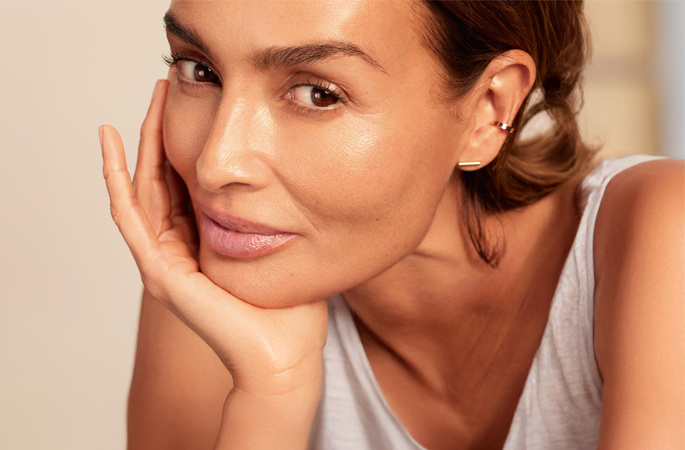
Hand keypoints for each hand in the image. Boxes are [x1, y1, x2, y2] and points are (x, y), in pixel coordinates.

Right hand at [100, 80, 327, 396]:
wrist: (286, 355)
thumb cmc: (293, 311)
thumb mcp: (284, 250)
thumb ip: (279, 219)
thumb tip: (298, 183)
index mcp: (205, 246)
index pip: (185, 186)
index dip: (184, 145)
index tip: (192, 104)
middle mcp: (180, 252)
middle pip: (160, 182)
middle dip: (160, 134)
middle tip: (164, 89)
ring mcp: (165, 262)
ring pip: (141, 192)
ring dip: (139, 146)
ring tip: (144, 103)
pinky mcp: (160, 272)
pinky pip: (130, 217)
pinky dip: (117, 179)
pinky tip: (112, 143)